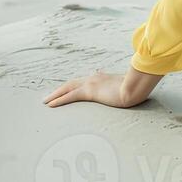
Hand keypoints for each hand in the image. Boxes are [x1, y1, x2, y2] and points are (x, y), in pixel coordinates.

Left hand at [44, 70, 159, 108]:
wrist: (136, 88)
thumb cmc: (135, 90)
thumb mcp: (127, 88)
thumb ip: (122, 88)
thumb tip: (126, 92)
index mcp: (102, 77)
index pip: (84, 81)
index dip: (74, 85)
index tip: (67, 89)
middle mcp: (94, 78)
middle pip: (72, 83)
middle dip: (60, 90)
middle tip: (49, 97)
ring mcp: (91, 83)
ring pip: (67, 88)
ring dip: (55, 95)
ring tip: (45, 101)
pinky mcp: (90, 91)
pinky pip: (70, 96)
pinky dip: (59, 100)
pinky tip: (51, 104)